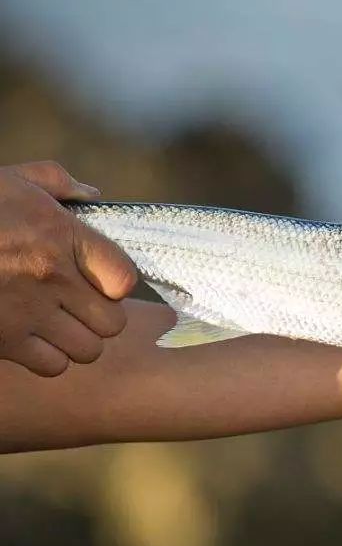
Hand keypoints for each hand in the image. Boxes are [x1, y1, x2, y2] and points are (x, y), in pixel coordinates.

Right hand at [0, 161, 137, 375]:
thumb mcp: (10, 180)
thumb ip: (56, 182)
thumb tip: (91, 194)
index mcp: (62, 235)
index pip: (124, 279)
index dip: (115, 284)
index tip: (98, 279)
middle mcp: (53, 277)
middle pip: (113, 323)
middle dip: (99, 317)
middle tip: (78, 307)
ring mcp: (28, 312)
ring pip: (88, 349)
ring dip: (76, 340)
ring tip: (56, 325)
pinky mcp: (3, 340)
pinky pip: (53, 366)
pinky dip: (48, 358)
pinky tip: (32, 340)